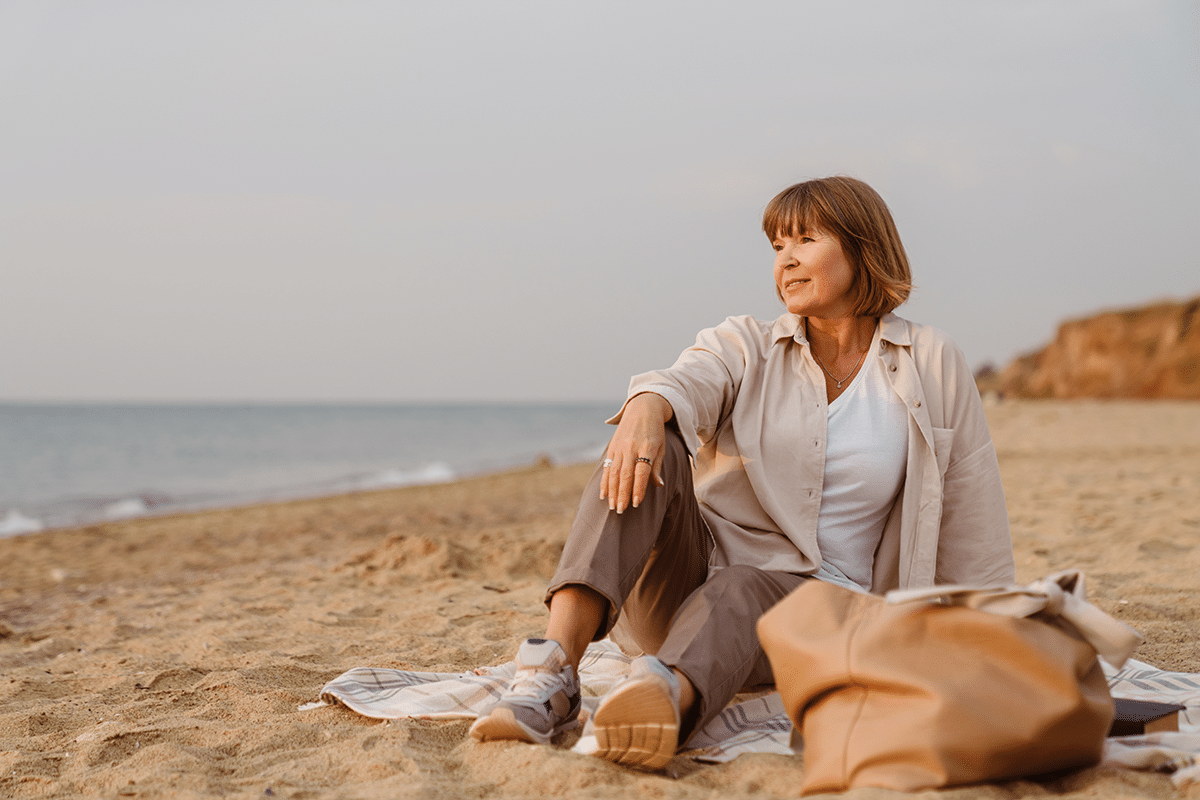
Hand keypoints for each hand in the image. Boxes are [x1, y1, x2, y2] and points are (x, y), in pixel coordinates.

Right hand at [600, 393, 671, 512]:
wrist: (643, 408)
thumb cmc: (655, 431)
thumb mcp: (661, 447)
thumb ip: (656, 467)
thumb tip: (658, 486)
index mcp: (647, 447)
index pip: (641, 472)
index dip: (638, 488)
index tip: (636, 504)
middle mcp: (631, 447)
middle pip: (625, 475)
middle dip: (622, 494)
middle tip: (620, 511)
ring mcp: (620, 447)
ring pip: (614, 473)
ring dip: (612, 491)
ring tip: (612, 507)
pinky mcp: (612, 447)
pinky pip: (607, 467)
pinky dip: (605, 482)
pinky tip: (604, 494)